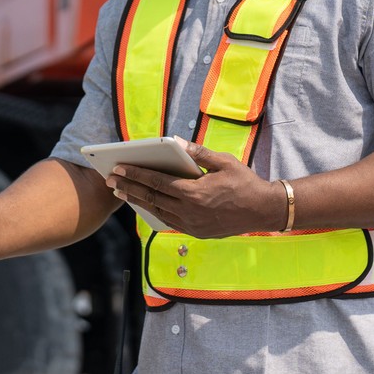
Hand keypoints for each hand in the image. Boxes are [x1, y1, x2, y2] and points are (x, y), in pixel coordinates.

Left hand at [106, 142, 286, 238]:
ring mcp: (193, 225)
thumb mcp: (223, 161)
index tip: (118, 168)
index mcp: (195, 192)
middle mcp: (190, 211)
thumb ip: (197, 152)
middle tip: (110, 180)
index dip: (135, 174)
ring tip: (121, 192)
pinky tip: (144, 204)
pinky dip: (154, 212)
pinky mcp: (197, 232)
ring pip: (157, 212)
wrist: (263, 211)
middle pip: (152, 198)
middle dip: (129, 187)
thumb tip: (174, 141)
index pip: (157, 182)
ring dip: (137, 201)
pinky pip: (169, 222)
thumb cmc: (245, 182)